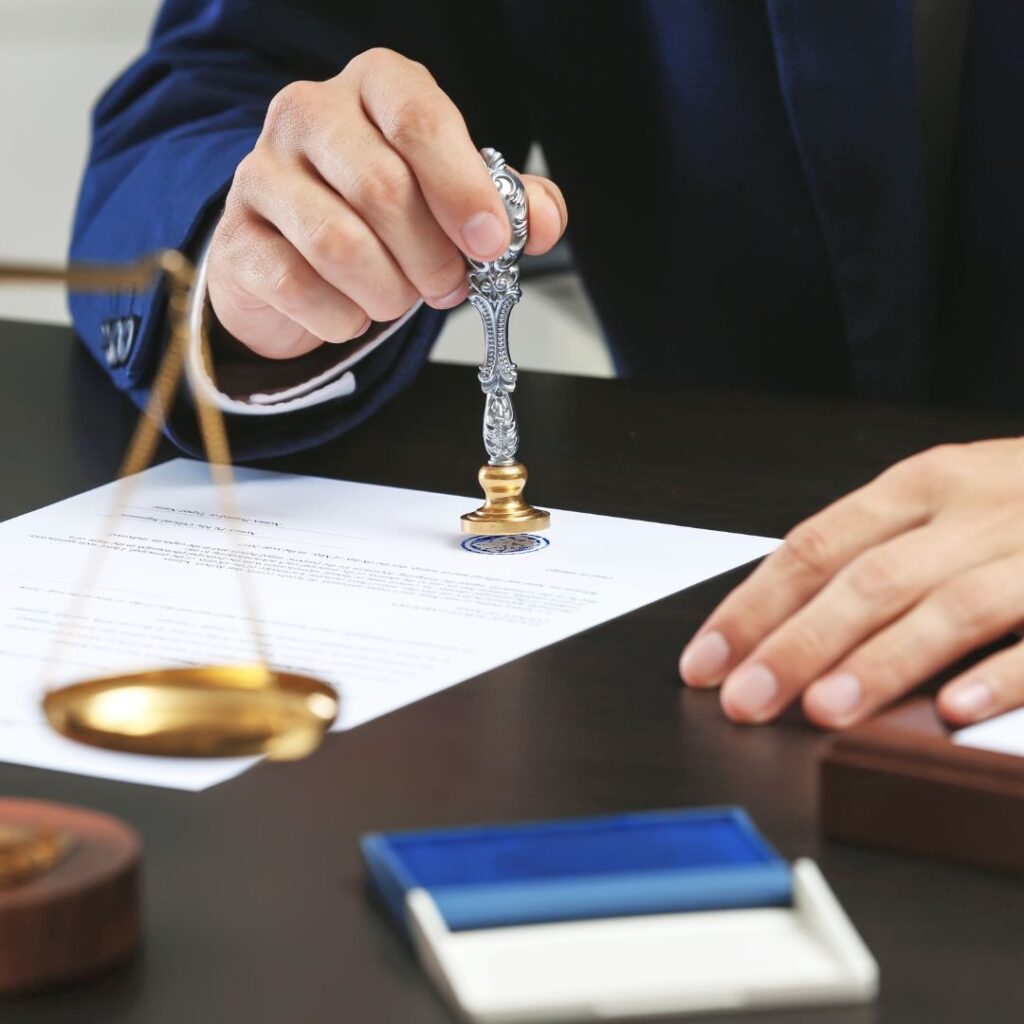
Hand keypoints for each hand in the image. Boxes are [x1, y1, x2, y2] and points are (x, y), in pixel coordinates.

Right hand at [207, 48, 566, 358]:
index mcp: (373, 87)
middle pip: (382, 188)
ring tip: (400, 299)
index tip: (491, 243)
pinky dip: (342, 318)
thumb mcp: (453, 198)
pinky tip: (352, 312)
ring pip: (339, 243)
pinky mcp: (236, 238)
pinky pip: (297, 287)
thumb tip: (544, 222)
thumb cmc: (382, 217)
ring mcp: (262, 173)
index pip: (418, 116)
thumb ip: (507, 203)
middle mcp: (308, 114)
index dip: (462, 188)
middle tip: (449, 286)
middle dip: (431, 257)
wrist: (294, 255)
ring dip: (388, 292)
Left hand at [680, 438, 1023, 728]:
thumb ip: (878, 551)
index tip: (707, 659)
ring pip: (946, 605)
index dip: (753, 606)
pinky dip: (999, 674)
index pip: (814, 546)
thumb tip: (780, 625)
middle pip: (867, 579)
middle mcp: (972, 509)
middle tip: (745, 701)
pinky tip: (951, 710)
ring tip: (824, 710)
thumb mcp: (948, 502)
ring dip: (880, 661)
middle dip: (796, 644)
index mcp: (922, 484)